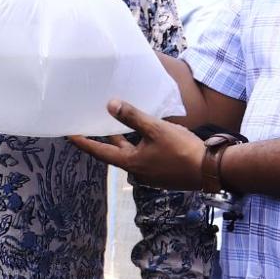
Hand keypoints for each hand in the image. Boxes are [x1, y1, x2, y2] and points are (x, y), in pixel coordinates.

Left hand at [70, 100, 206, 189]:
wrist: (210, 170)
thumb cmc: (182, 150)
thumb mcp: (156, 129)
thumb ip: (132, 117)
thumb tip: (109, 104)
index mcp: (131, 162)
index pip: (100, 151)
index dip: (83, 142)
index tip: (68, 134)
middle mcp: (137, 171)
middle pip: (115, 153)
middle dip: (103, 139)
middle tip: (89, 125)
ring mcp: (150, 173)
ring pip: (131, 154)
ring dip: (122, 141)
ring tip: (115, 124)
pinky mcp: (162, 172)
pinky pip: (144, 156)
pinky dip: (138, 145)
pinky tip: (144, 135)